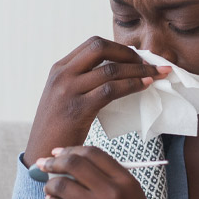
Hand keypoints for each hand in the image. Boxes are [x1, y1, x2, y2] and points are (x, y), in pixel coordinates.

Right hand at [23, 36, 170, 166]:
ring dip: (138, 70)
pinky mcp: (77, 109)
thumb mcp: (64, 97)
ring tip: (156, 74)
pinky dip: (132, 85)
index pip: (93, 45)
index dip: (119, 48)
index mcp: (59, 68)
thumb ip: (82, 82)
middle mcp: (62, 75)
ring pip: (110, 69)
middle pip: (100, 47)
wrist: (41, 154)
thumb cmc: (58, 129)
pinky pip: (110, 90)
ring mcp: (68, 91)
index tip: (137, 57)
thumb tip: (115, 73)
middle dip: (129, 53)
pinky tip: (145, 87)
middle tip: (148, 64)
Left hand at [37, 145, 166, 198]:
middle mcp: (112, 192)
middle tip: (44, 164)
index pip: (92, 153)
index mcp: (125, 180)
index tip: (57, 152)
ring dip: (50, 184)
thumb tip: (70, 163)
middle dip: (53, 162)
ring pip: (62, 186)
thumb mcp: (131, 194)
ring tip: (49, 187)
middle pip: (74, 164)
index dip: (70, 150)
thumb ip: (107, 177)